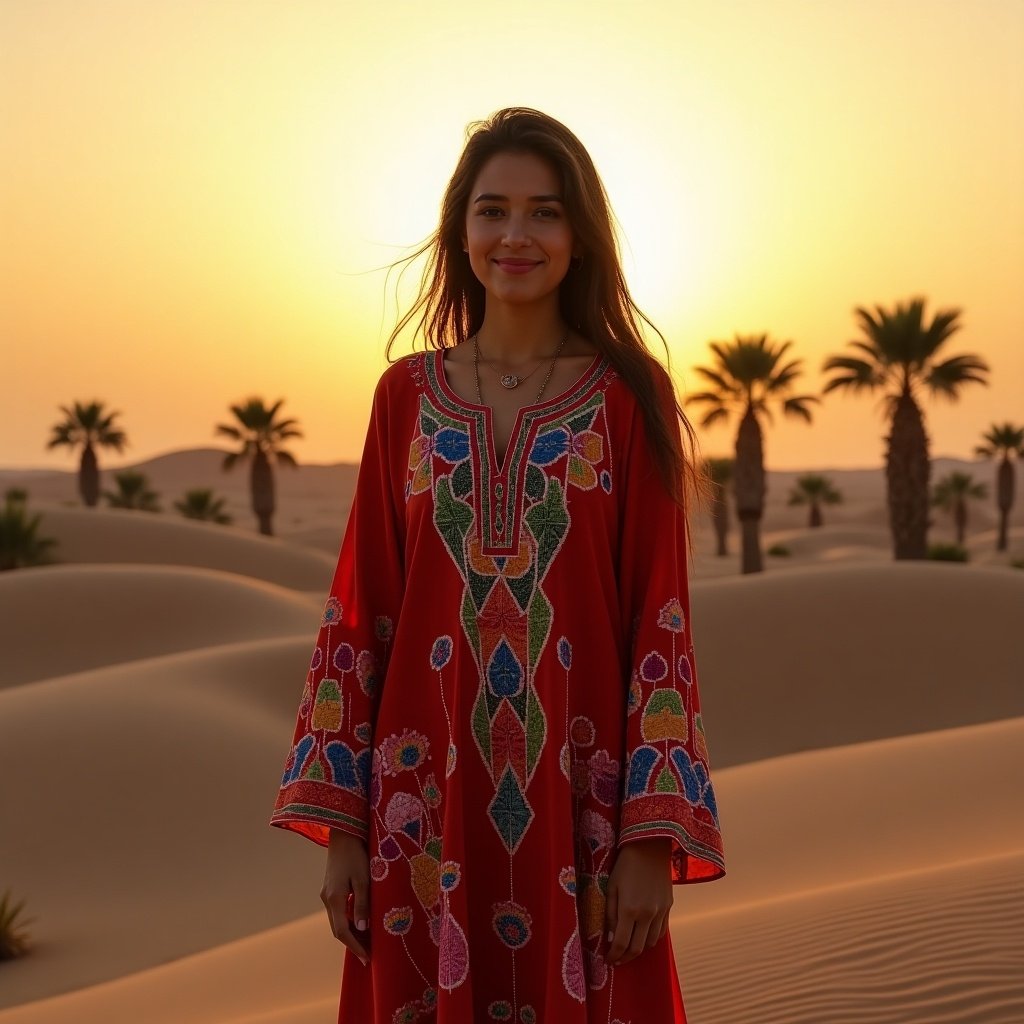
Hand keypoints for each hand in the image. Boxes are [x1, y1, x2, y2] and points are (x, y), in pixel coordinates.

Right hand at [322, 828, 370, 965]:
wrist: (343, 835)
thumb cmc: (356, 855)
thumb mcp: (363, 879)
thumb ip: (362, 904)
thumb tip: (362, 929)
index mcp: (334, 899)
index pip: (343, 932)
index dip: (355, 946)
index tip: (367, 958)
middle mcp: (327, 899)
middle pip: (338, 930)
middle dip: (353, 944)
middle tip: (368, 956)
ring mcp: (327, 894)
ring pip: (337, 921)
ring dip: (350, 933)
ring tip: (367, 942)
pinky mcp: (330, 888)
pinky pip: (338, 911)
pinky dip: (348, 921)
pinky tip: (360, 922)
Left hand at [605, 836, 673, 966]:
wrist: (649, 846)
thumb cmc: (625, 865)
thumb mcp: (611, 887)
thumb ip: (610, 914)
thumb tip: (610, 938)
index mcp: (629, 909)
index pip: (621, 943)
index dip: (613, 956)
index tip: (608, 960)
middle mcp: (647, 914)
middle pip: (637, 948)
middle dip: (625, 957)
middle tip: (617, 959)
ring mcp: (660, 911)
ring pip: (651, 943)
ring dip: (639, 949)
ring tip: (628, 948)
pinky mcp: (669, 907)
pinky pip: (661, 932)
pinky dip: (651, 939)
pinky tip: (643, 936)